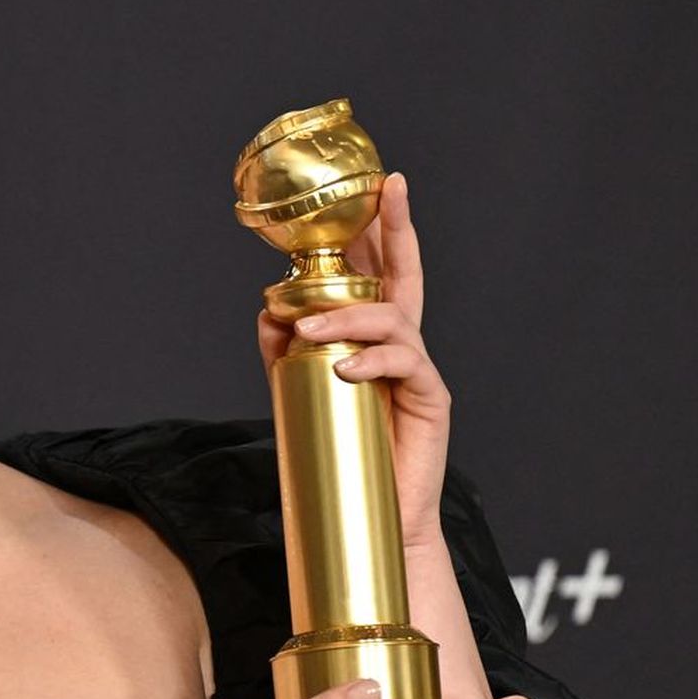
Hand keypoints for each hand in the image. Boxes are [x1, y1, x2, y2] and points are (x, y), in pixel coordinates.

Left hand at [255, 172, 448, 547]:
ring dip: (346, 317)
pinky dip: (372, 362)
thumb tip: (267, 309)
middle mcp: (402, 344)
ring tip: (307, 331)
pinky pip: (406, 366)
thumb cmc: (341, 450)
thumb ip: (284, 351)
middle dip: (398, 228)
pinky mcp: (431, 400)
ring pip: (394, 319)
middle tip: (389, 190)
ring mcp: (419, 369)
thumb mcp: (299, 393)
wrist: (376, 514)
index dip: (379, 229)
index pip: (378, 272)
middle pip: (406, 274)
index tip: (377, 184)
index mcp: (375, 337)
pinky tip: (343, 371)